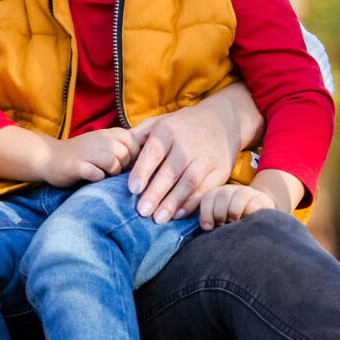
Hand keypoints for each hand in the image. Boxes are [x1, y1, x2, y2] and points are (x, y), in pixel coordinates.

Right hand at [44, 128, 134, 184]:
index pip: (135, 143)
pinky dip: (97, 179)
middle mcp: (100, 139)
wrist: (49, 157)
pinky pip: (97, 175)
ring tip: (102, 175)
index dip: (135, 158)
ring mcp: (88, 152)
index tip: (126, 166)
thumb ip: (123, 149)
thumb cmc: (82, 155)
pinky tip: (91, 178)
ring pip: (114, 164)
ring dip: (111, 174)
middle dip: (123, 168)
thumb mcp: (104, 145)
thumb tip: (148, 163)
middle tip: (112, 172)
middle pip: (126, 155)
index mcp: (109, 133)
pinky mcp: (77, 166)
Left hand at [128, 100, 242, 222]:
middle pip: (171, 171)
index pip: (154, 151)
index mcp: (169, 130)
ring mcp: (206, 157)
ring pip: (189, 182)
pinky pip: (205, 189)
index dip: (143, 171)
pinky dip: (191, 204)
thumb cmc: (181, 126)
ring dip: (173, 202)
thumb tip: (116, 153)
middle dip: (156, 193)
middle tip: (142, 211)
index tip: (132, 189)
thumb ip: (138, 137)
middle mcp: (188, 143)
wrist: (223, 120)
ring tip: (157, 219)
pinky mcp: (220, 170)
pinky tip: (177, 215)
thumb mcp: (160, 122)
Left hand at [195, 183, 278, 230]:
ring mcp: (248, 192)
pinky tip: (248, 221)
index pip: (208, 197)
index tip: (207, 228)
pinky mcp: (262, 199)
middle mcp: (232, 190)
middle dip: (219, 213)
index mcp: (217, 194)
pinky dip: (249, 212)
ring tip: (234, 223)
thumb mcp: (220, 222)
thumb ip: (210, 221)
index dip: (206, 212)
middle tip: (222, 225)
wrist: (259, 221)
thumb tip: (203, 228)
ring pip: (239, 195)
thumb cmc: (234, 225)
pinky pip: (254, 203)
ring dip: (234, 212)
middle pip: (222, 195)